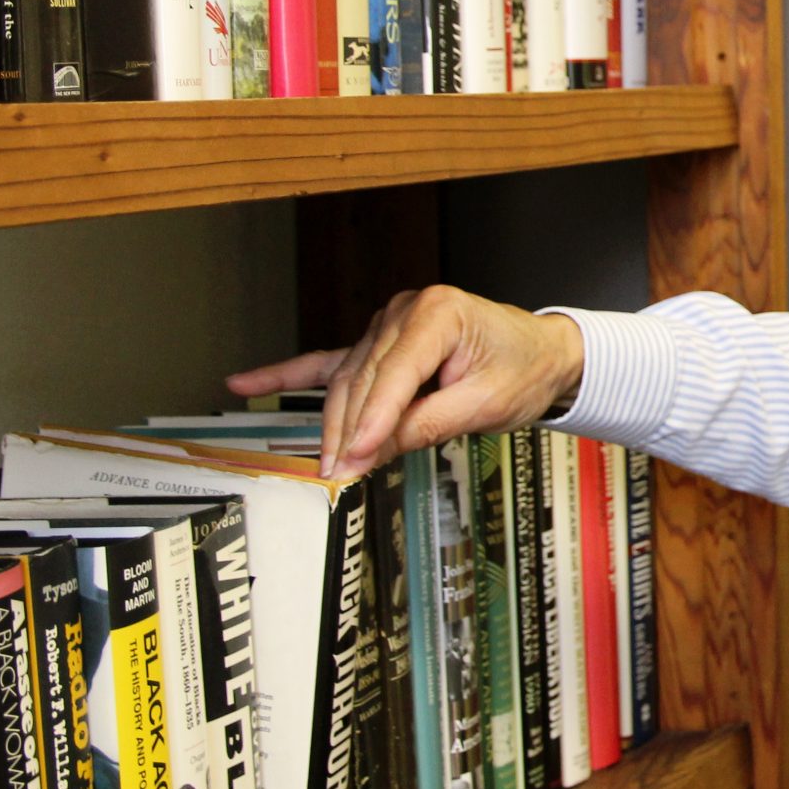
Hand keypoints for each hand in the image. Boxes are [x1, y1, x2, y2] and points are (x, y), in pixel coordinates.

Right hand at [227, 285, 587, 477]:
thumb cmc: (523, 368)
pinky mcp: (379, 343)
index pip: (394, 375)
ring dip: (333, 423)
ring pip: (347, 380)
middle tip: (335, 476)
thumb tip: (372, 453)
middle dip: (347, 431)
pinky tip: (245, 383)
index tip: (351, 459)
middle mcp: (406, 312)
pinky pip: (330, 363)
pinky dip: (288, 375)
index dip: (371, 422)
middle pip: (363, 380)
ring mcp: (388, 325)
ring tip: (322, 463)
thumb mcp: (486, 404)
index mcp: (438, 314)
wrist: (543, 351)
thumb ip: (428, 425)